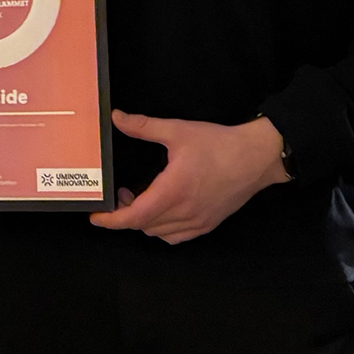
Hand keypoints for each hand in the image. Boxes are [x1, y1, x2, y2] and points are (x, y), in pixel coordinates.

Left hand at [88, 110, 288, 243]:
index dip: (111, 220)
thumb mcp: (178, 130)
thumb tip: (117, 118)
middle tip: (120, 193)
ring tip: (139, 198)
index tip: (96, 217)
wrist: (258, 157)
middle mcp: (185, 212)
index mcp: (173, 192)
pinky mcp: (209, 223)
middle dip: (125, 214)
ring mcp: (199, 221)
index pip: (134, 217)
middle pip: (144, 226)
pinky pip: (178, 236)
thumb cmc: (219, 144)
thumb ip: (144, 126)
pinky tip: (162, 210)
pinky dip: (163, 228)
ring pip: (160, 233)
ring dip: (144, 221)